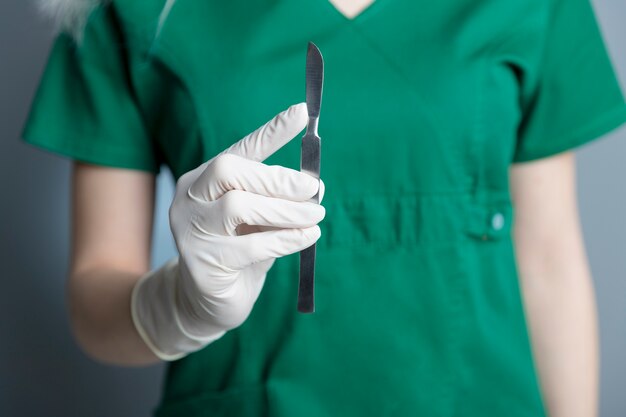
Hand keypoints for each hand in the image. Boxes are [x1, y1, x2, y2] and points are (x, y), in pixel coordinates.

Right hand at [131, 102, 324, 359]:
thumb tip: (315, 183)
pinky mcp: (200, 263)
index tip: (303, 112)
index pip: (238, 149)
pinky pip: (250, 245)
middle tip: (314, 190)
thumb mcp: (259, 221)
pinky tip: (308, 236)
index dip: (271, 132)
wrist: (209, 303)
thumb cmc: (240, 254)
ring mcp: (189, 230)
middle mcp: (189, 198)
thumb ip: (277, 200)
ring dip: (286, 210)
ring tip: (317, 215)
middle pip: (230, 170)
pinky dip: (286, 239)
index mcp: (204, 180)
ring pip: (238, 206)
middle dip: (278, 178)